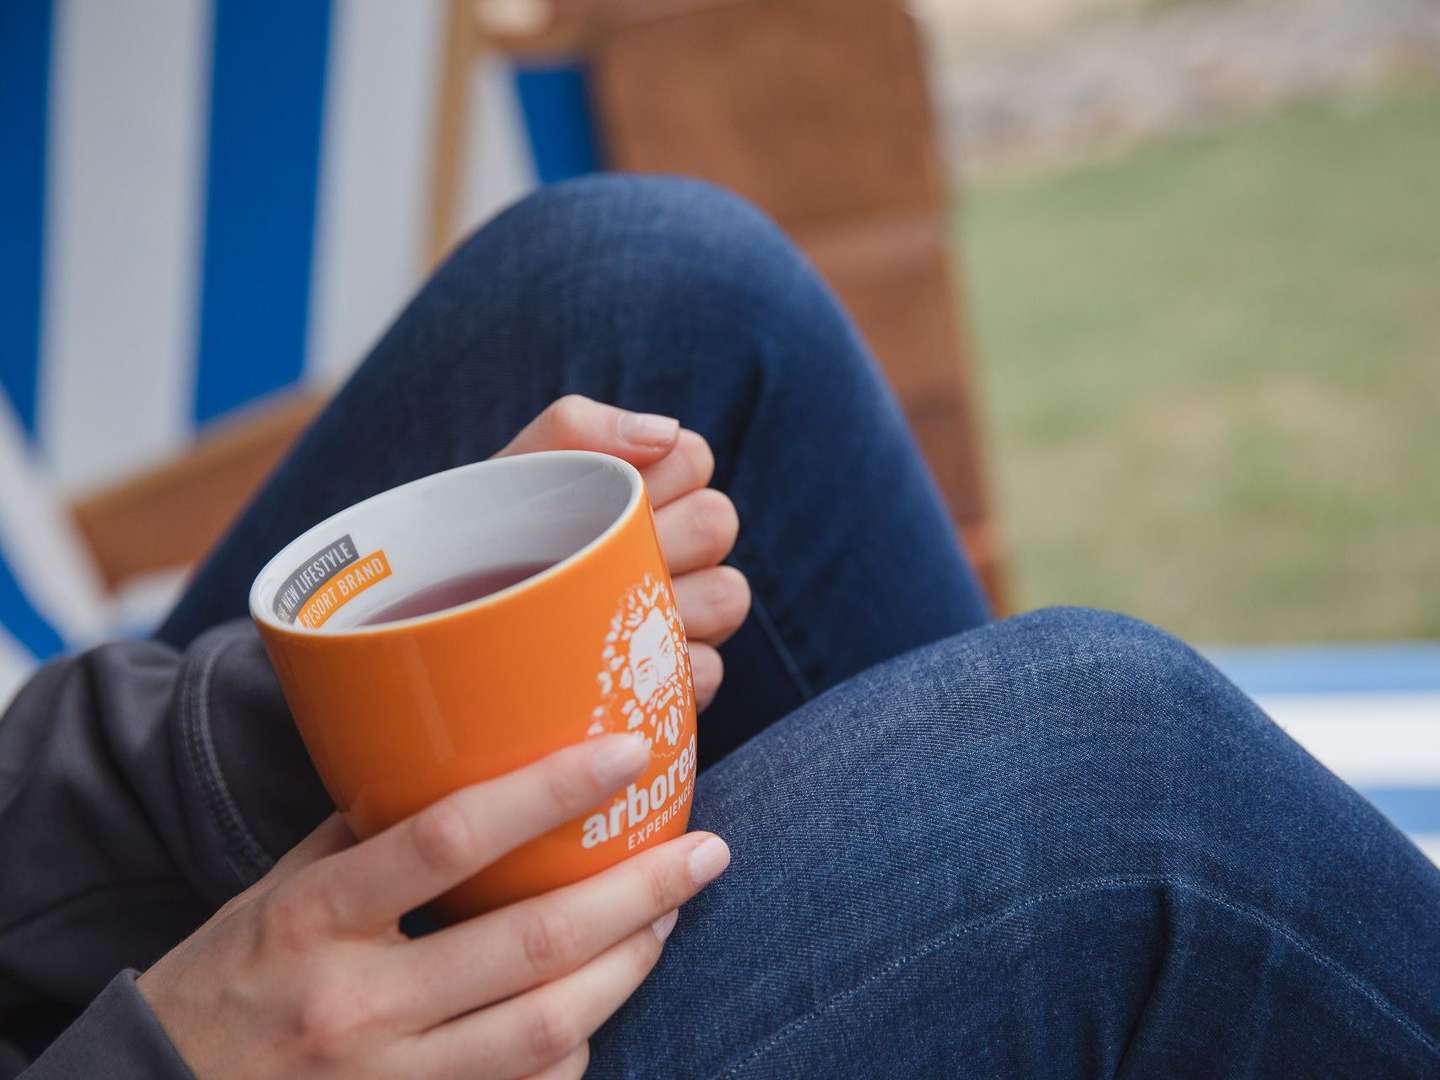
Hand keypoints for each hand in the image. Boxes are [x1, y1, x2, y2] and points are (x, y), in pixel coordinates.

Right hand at [139, 734, 730, 1078]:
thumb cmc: (224, 979)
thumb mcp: (276, 889)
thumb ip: (368, 833)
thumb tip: (467, 764)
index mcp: (315, 916)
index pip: (449, 839)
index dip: (549, 791)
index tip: (627, 751)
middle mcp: (356, 1002)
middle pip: (530, 947)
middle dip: (638, 895)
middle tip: (706, 852)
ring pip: (547, 1029)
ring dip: (629, 968)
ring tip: (669, 916)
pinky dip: (577, 1043)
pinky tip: (601, 1000)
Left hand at [494, 396, 750, 711]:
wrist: (439, 624)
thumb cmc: (476, 544)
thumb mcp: (509, 477)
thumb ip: (575, 427)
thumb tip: (664, 433)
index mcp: (644, 487)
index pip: (694, 458)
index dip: (658, 476)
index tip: (607, 501)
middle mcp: (674, 546)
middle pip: (717, 522)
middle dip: (663, 537)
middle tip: (598, 558)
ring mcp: (683, 613)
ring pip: (727, 595)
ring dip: (673, 604)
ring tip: (607, 614)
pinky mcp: (679, 679)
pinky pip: (708, 669)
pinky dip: (668, 672)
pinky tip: (620, 670)